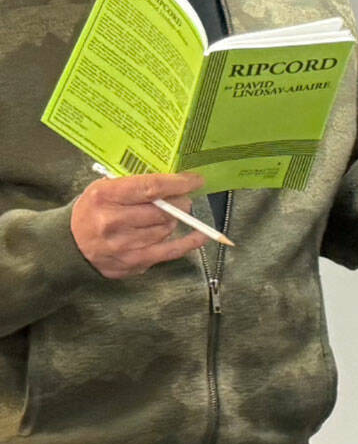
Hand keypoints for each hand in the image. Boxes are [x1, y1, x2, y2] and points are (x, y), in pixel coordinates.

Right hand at [71, 172, 207, 278]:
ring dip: (173, 221)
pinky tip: (201, 236)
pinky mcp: (133, 262)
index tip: (195, 180)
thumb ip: (134, 185)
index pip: (150, 188)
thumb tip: (174, 182)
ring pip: (165, 229)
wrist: (71, 244)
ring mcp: (122, 244)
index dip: (178, 184)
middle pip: (162, 210)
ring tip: (168, 217)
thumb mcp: (104, 189)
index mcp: (105, 196)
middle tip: (184, 200)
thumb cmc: (93, 211)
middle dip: (180, 203)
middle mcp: (112, 220)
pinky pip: (170, 251)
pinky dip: (188, 243)